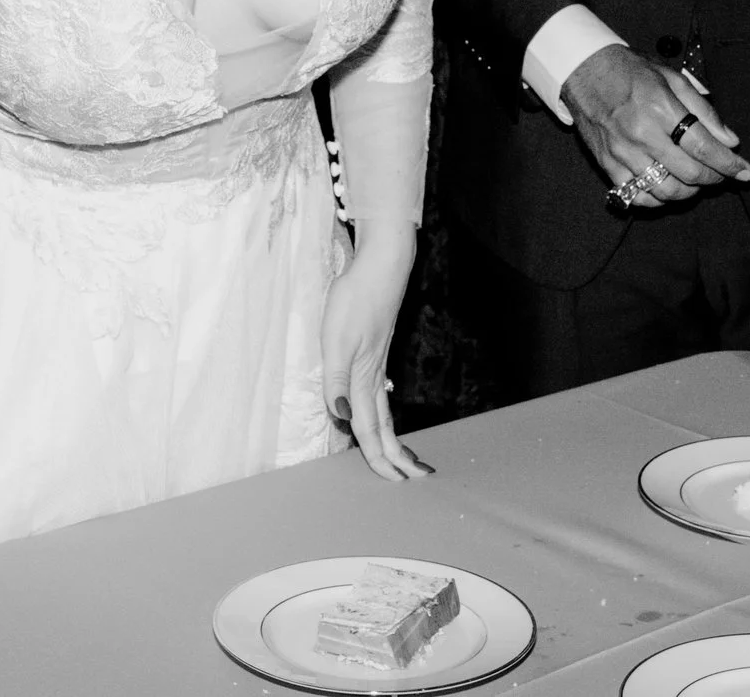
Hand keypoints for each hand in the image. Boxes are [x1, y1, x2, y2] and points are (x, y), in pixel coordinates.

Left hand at [320, 227, 430, 481]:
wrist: (378, 269)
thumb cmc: (353, 300)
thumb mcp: (335, 340)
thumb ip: (337, 379)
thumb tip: (344, 417)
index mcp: (362, 378)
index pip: (369, 428)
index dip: (377, 456)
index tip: (392, 480)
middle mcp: (372, 377)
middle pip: (384, 426)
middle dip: (396, 456)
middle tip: (415, 480)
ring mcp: (376, 365)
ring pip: (385, 412)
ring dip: (394, 439)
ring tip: (407, 458)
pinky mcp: (375, 354)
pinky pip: (380, 396)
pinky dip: (384, 416)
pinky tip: (382, 415)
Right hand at [560, 44, 749, 206]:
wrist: (583, 71)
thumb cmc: (631, 71)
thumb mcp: (672, 79)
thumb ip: (704, 111)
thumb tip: (730, 141)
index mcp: (659, 107)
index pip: (703, 146)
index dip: (728, 163)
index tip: (745, 172)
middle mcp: (640, 133)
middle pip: (688, 173)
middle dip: (713, 178)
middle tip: (720, 173)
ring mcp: (621, 152)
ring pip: (665, 190)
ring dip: (689, 192)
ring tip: (695, 180)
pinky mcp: (606, 164)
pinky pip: (636, 196)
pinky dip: (658, 199)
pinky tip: (667, 187)